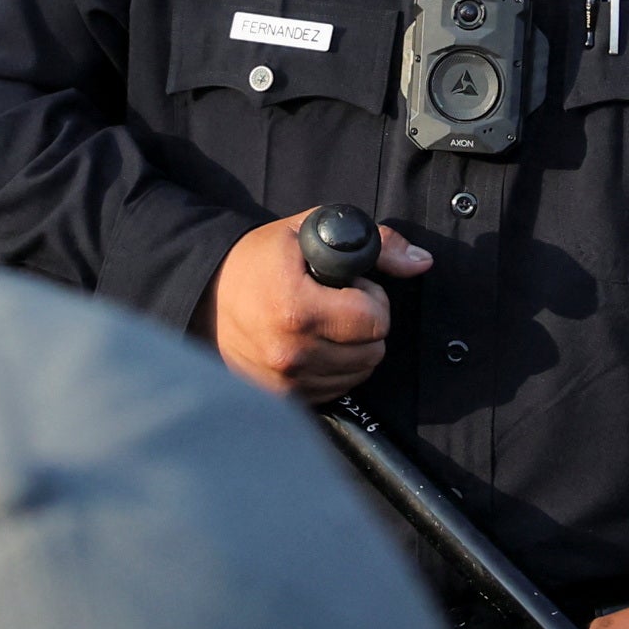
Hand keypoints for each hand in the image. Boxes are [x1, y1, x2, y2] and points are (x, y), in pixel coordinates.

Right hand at [214, 213, 424, 402]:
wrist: (206, 295)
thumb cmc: (261, 260)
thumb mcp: (312, 230)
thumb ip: (375, 242)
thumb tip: (422, 262)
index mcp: (297, 309)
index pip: (375, 321)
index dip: (370, 298)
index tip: (348, 286)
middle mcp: (290, 353)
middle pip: (373, 351)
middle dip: (365, 325)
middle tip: (335, 304)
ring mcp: (285, 381)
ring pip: (359, 373)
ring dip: (352, 348)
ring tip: (322, 322)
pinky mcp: (282, 398)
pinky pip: (337, 390)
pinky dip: (335, 369)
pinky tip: (313, 344)